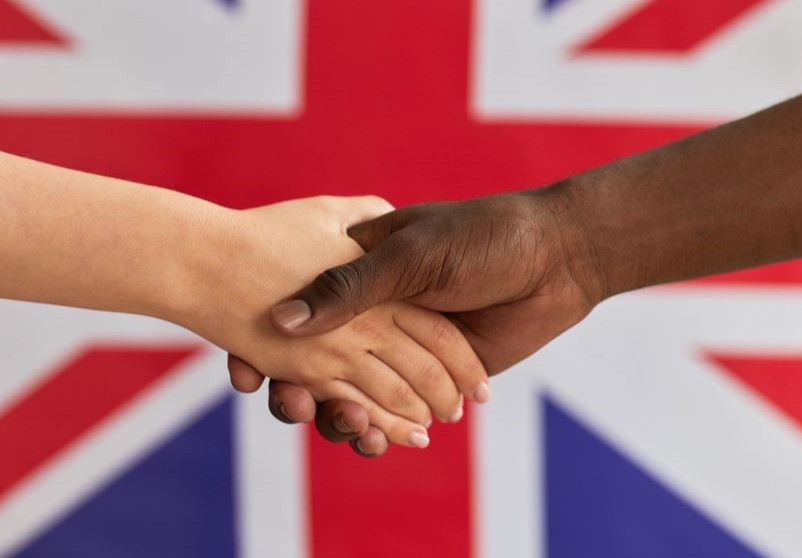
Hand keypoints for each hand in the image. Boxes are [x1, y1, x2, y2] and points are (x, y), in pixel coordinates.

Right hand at [234, 185, 603, 455]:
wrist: (559, 257)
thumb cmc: (484, 237)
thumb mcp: (413, 254)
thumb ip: (350, 287)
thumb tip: (285, 321)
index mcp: (358, 272)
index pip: (296, 314)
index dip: (264, 344)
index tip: (242, 368)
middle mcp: (374, 314)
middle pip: (314, 362)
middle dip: (296, 390)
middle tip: (291, 403)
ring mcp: (401, 349)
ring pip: (351, 394)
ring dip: (339, 417)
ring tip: (347, 427)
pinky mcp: (433, 381)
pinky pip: (395, 411)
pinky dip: (380, 429)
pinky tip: (376, 440)